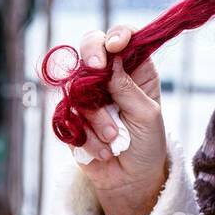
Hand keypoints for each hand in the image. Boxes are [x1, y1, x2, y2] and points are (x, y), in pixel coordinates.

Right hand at [72, 25, 167, 214]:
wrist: (130, 179)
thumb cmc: (147, 143)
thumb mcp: (147, 115)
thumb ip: (128, 87)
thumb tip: (110, 60)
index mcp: (136, 69)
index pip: (124, 38)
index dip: (117, 36)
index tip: (115, 45)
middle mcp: (109, 75)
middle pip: (91, 47)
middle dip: (91, 55)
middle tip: (96, 67)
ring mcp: (87, 93)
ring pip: (77, 84)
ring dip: (95, 115)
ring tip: (113, 138)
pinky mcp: (70, 114)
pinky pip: (66, 113)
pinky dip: (85, 133)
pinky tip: (102, 149)